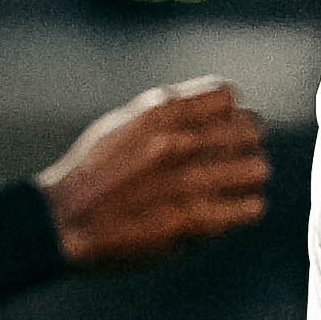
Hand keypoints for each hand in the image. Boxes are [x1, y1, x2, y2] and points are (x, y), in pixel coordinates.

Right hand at [37, 80, 270, 269]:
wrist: (63, 221)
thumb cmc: (92, 173)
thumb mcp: (124, 123)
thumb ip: (168, 112)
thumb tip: (215, 106)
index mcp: (160, 113)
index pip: (228, 98)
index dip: (231, 114)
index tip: (225, 129)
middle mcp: (177, 142)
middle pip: (250, 130)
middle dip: (246, 144)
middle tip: (236, 160)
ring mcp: (187, 181)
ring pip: (257, 168)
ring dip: (250, 176)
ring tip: (237, 187)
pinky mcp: (193, 219)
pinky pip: (250, 206)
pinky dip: (246, 207)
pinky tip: (233, 210)